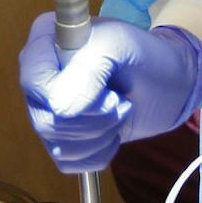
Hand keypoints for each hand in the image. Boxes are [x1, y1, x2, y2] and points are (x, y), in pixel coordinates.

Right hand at [19, 13, 201, 173]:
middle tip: (119, 101)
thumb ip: (88, 67)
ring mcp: (45, 110)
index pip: (35, 81)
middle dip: (94, 118)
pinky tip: (111, 131)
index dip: (70, 94)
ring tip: (118, 111)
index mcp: (44, 42)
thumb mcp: (120, 44)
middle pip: (46, 119)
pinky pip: (67, 161)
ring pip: (57, 144)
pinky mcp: (59, 139)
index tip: (107, 88)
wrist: (166, 85)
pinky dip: (98, 152)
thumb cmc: (144, 56)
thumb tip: (61, 107)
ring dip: (100, 135)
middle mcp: (38, 77)